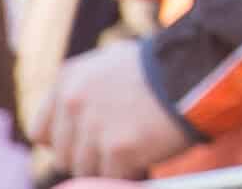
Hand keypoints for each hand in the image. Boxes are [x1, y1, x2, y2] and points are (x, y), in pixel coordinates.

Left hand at [37, 39, 190, 181]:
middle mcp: (74, 102)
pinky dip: (130, 170)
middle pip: (64, 155)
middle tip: (121, 140)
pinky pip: (112, 177)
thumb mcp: (111, 65)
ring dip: (110, 164)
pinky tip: (148, 149)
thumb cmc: (161, 68)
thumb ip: (82, 91)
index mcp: (68, 80)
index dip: (64, 140)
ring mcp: (94, 127)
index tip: (85, 141)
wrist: (199, 68)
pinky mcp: (117, 149)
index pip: (41, 132)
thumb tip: (64, 125)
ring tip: (138, 141)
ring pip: (86, 169)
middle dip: (90, 154)